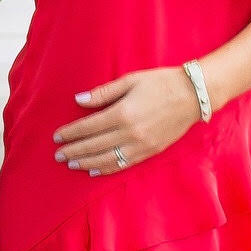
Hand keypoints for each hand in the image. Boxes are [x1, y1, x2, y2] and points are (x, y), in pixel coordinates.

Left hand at [55, 64, 201, 177]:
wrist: (193, 95)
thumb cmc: (160, 82)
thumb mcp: (130, 80)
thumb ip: (103, 93)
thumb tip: (78, 100)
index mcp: (122, 113)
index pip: (88, 127)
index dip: (71, 133)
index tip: (57, 137)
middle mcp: (130, 133)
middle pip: (94, 146)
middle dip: (74, 150)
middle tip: (58, 154)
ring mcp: (141, 145)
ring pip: (107, 159)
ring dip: (86, 162)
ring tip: (71, 164)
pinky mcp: (150, 152)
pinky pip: (123, 164)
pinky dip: (106, 168)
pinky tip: (94, 170)